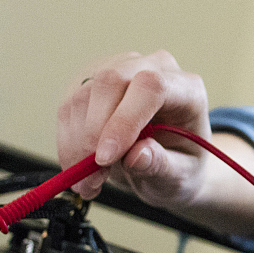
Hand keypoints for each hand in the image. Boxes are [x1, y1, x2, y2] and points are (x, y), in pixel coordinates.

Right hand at [55, 51, 253, 235]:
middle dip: (92, 133)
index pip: (151, 87)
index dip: (124, 120)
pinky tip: (79, 169)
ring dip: (76, 145)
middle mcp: (153, 69)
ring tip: (88, 183)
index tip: (105, 158)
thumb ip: (162, 166)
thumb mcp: (180, 176)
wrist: (167, 160)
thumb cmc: (180, 165)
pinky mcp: (92, 81)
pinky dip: (67, 143)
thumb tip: (136, 156)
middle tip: (91, 179)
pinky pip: (68, 108)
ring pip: (82, 96)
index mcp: (185, 89)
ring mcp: (120, 69)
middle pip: (110, 81)